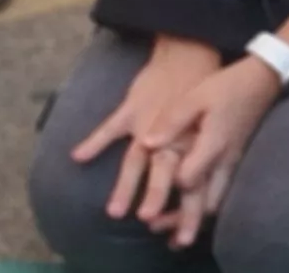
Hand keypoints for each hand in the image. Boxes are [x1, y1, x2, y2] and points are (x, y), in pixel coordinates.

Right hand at [71, 37, 228, 238]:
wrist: (187, 57)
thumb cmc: (202, 96)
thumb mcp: (211, 128)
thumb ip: (202, 157)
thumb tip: (202, 189)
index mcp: (192, 147)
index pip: (190, 184)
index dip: (184, 208)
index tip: (179, 233)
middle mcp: (170, 141)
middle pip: (162, 176)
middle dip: (155, 200)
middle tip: (148, 223)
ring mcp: (147, 126)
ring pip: (135, 162)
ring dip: (125, 186)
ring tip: (114, 212)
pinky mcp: (131, 110)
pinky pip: (109, 130)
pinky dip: (94, 143)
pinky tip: (77, 157)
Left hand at [145, 59, 284, 249]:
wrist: (260, 83)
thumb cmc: (223, 87)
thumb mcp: (195, 97)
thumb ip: (171, 121)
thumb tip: (147, 144)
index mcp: (214, 143)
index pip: (191, 174)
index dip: (171, 185)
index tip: (151, 196)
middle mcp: (226, 160)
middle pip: (206, 199)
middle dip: (186, 219)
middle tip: (163, 233)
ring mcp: (233, 164)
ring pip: (216, 201)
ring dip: (196, 218)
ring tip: (174, 235)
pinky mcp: (235, 164)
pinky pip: (221, 193)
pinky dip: (206, 207)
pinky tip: (193, 214)